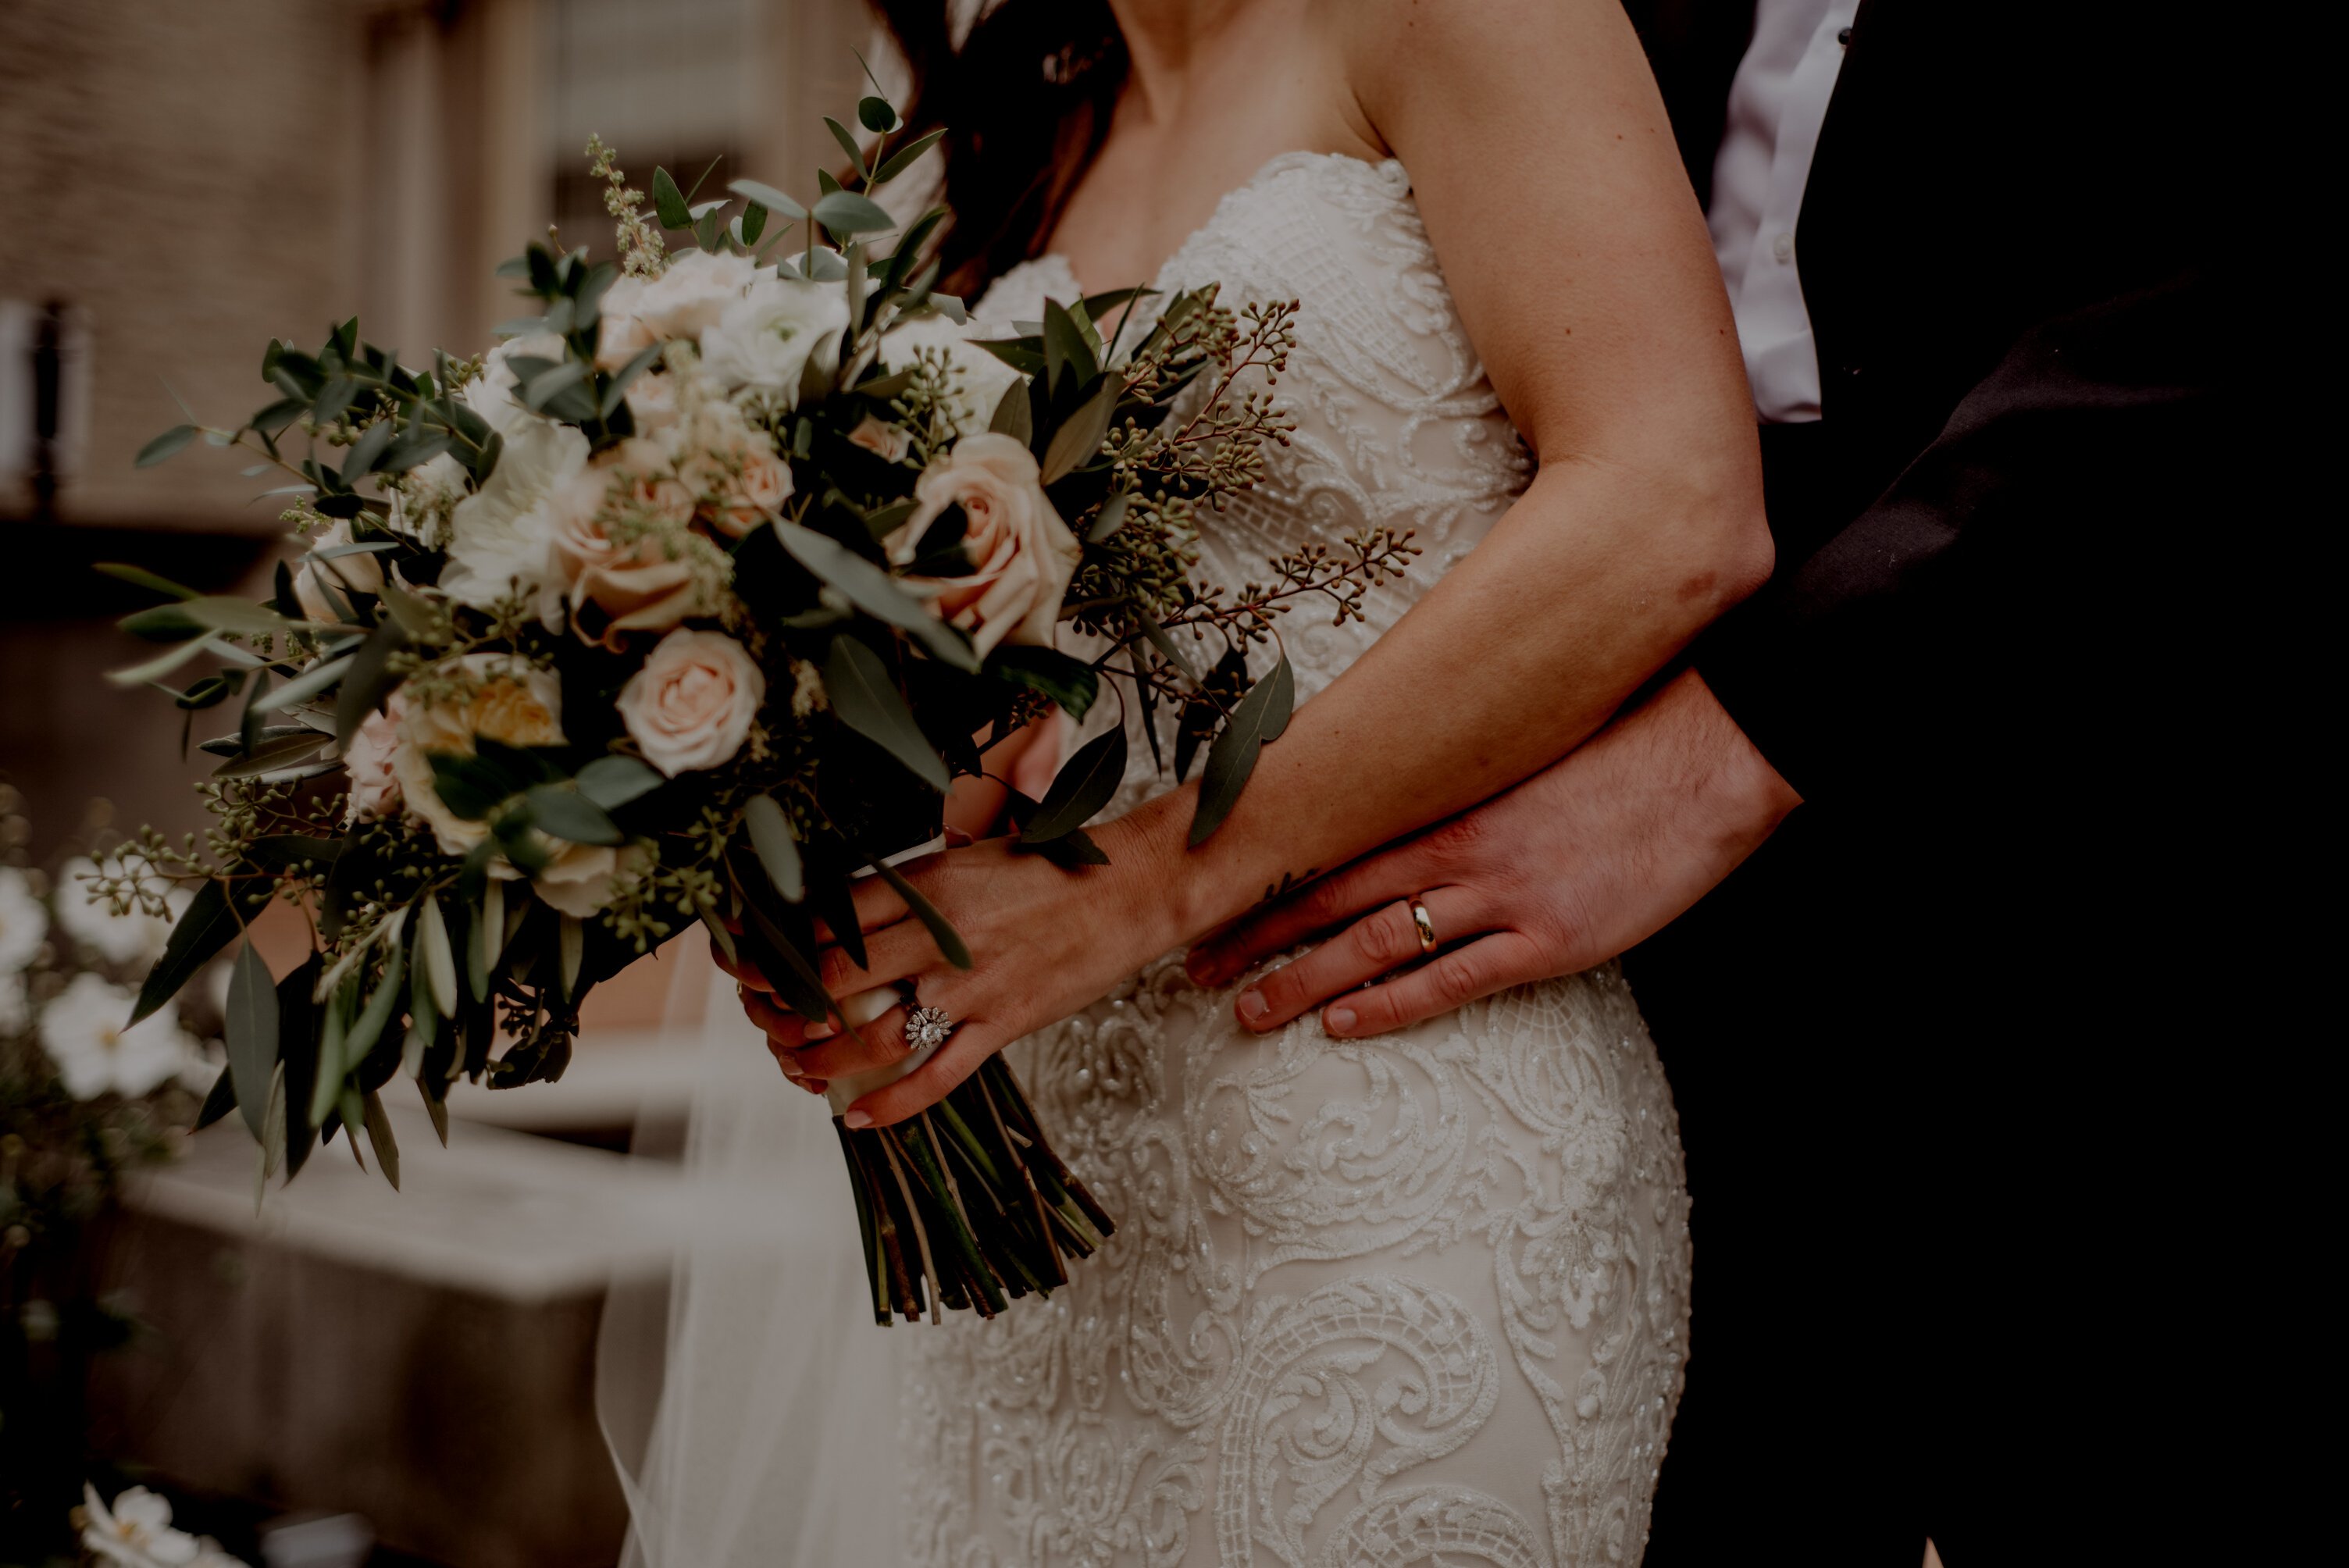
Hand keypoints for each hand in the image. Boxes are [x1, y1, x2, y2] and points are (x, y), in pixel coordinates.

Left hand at [731, 815, 1187, 1127]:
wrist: (1133, 888)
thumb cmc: (1054, 865)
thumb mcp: (970, 854)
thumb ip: (912, 885)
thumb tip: (850, 909)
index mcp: (928, 882)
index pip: (828, 918)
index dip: (776, 946)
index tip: (748, 961)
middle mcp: (942, 935)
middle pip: (834, 978)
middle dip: (784, 1006)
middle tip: (764, 1019)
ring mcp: (973, 986)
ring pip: (875, 1035)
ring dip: (823, 1059)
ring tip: (797, 1067)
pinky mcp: (1004, 1024)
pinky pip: (937, 1076)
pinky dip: (892, 1103)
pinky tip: (857, 1117)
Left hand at [1183, 670, 1798, 1036]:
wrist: (1710, 754)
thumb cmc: (1625, 743)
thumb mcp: (1527, 751)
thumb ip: (1467, 780)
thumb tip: (1411, 792)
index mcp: (1450, 795)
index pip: (1335, 840)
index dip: (1269, 872)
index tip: (1213, 892)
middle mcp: (1460, 844)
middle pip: (1333, 894)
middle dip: (1257, 932)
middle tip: (1194, 964)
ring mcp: (1503, 895)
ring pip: (1375, 942)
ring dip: (1302, 979)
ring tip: (1246, 1009)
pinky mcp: (1550, 938)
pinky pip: (1452, 981)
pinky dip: (1389, 1005)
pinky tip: (1341, 1023)